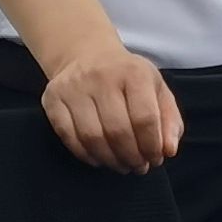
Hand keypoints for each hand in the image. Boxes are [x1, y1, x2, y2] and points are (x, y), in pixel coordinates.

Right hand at [37, 36, 183, 172]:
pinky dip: (86, 155)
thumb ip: (169, 119)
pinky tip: (99, 159)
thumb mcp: (156, 89)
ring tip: (121, 165)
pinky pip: (68, 137)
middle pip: (117, 131)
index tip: (155, 159)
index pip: (145, 118)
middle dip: (131, 157)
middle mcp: (101, 76)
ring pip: (92, 137)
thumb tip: (168, 151)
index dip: (151, 146)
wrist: (87, 54)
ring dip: (110, 160)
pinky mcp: (53, 99)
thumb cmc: (127, 77)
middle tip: (137, 166)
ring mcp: (73, 87)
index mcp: (133, 72)